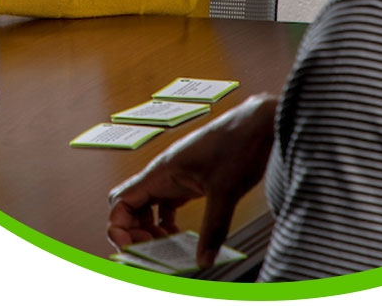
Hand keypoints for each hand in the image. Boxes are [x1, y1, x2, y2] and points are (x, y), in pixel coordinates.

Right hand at [107, 93, 277, 267]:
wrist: (260, 122)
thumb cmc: (240, 143)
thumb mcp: (226, 191)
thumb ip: (213, 228)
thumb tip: (203, 260)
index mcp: (163, 170)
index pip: (121, 201)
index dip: (121, 228)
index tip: (137, 247)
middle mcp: (165, 172)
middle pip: (131, 206)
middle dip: (134, 233)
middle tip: (153, 252)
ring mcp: (177, 175)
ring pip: (148, 206)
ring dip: (149, 229)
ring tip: (166, 248)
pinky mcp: (191, 178)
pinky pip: (167, 204)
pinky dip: (166, 223)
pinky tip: (180, 236)